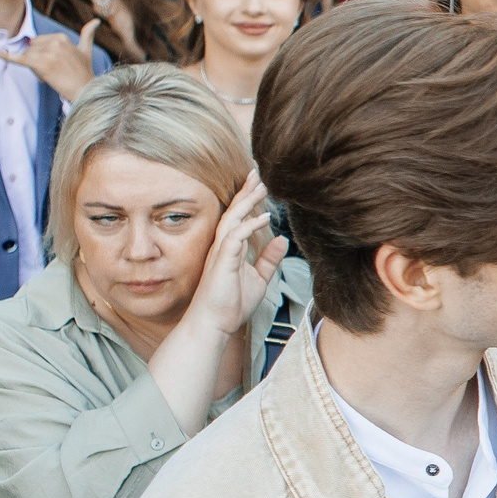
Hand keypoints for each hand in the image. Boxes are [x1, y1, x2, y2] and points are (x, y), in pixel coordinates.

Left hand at [0, 18, 101, 102]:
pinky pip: (17, 58)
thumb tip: (96, 21)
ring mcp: (46, 53)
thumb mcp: (86, 50)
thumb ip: (88, 34)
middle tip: (54, 72)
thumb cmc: (84, 72)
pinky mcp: (38, 64)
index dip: (44, 55)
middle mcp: (53, 42)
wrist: (85, 90)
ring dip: (34, 68)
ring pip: (27, 56)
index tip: (57, 65)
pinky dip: (4, 55)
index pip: (39, 42)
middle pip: (31, 48)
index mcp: (61, 37)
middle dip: (37, 60)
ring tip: (50, 76)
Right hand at [176, 177, 288, 341]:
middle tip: (258, 172)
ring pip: (232, 220)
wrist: (214, 325)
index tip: (259, 183)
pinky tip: (263, 217)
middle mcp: (223, 247)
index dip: (248, 200)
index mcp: (230, 249)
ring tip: (262, 186)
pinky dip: (249, 226)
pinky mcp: (222, 262)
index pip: (239, 218)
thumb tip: (282, 240)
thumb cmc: (230, 305)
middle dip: (246, 192)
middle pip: (233, 212)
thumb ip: (268, 260)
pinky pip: (234, 238)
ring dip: (247, 202)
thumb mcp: (258, 279)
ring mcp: (220, 253)